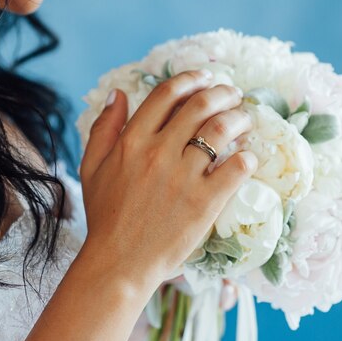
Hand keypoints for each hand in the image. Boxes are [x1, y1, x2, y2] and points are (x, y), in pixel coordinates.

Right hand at [79, 70, 256, 285]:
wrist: (120, 263)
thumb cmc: (106, 217)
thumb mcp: (93, 167)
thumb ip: (104, 127)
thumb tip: (119, 93)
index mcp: (132, 141)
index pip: (167, 95)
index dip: (191, 79)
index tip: (205, 78)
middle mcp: (159, 152)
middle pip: (200, 106)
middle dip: (222, 93)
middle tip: (233, 95)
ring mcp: (184, 176)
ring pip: (221, 131)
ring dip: (239, 118)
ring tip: (245, 120)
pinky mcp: (205, 201)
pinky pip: (236, 168)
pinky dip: (247, 158)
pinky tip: (248, 157)